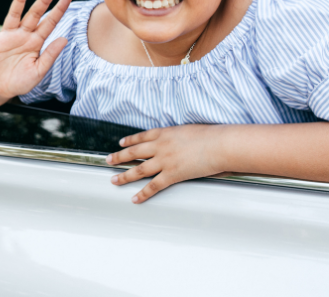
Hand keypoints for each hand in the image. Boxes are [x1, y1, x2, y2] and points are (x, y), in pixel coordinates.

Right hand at [0, 0, 71, 99]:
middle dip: (43, 1)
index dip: (59, 10)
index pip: (50, 23)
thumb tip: (65, 39)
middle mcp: (23, 35)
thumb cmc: (20, 82)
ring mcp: (8, 36)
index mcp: (36, 42)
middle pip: (34, 14)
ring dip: (19, 0)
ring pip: (15, 14)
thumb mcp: (38, 71)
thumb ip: (50, 55)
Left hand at [106, 124, 224, 202]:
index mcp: (165, 133)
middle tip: (108, 160)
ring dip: (124, 176)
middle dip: (119, 157)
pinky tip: (134, 198)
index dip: (129, 140)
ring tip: (113, 180)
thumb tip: (182, 143)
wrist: (219, 144)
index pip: (142, 137)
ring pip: (138, 170)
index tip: (121, 143)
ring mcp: (164, 161)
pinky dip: (143, 194)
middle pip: (134, 152)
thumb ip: (180, 138)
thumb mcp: (190, 130)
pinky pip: (153, 186)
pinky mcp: (172, 175)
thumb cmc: (211, 136)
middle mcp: (160, 146)